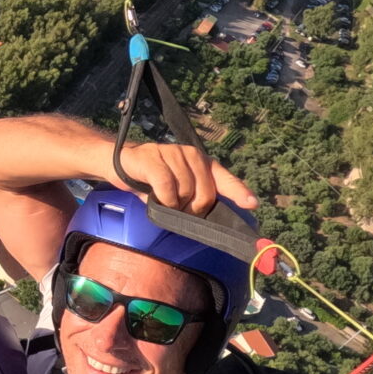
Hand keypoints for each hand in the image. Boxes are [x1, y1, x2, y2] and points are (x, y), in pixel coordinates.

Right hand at [114, 141, 256, 215]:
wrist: (120, 163)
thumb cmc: (150, 180)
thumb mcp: (176, 189)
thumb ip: (193, 198)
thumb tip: (209, 220)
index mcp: (201, 162)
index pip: (224, 177)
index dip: (239, 191)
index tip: (252, 204)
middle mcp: (190, 154)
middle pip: (205, 192)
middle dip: (194, 209)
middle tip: (179, 209)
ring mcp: (172, 153)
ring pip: (185, 191)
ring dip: (174, 205)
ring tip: (163, 200)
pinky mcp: (153, 158)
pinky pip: (167, 187)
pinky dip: (163, 199)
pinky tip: (154, 198)